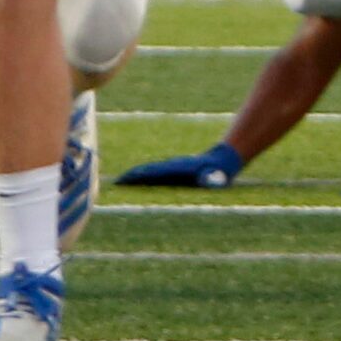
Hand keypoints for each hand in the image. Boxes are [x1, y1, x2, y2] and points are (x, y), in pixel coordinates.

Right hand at [113, 144, 240, 189]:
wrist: (223, 158)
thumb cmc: (220, 172)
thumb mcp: (217, 177)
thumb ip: (210, 179)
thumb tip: (206, 181)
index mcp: (178, 169)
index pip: (154, 173)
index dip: (139, 176)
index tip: (126, 180)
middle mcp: (171, 166)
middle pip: (148, 170)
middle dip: (133, 176)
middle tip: (118, 182)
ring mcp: (171, 166)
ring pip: (150, 170)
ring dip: (137, 175)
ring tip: (125, 181)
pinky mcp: (173, 169)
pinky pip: (156, 172)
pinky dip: (145, 175)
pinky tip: (141, 180)